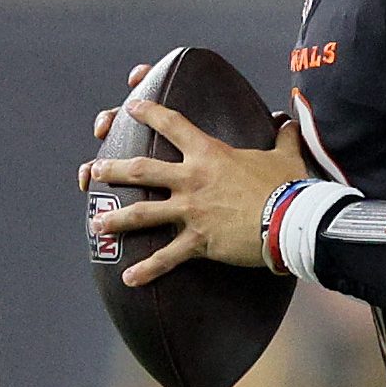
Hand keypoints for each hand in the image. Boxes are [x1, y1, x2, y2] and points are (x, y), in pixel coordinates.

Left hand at [78, 74, 307, 284]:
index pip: (172, 125)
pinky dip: (147, 269)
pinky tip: (128, 278)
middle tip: (94, 171)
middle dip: (114, 169)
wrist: (291, 220)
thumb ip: (284, 138)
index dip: (149, 113)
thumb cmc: (289, 187)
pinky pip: (167, 258)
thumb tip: (291, 122)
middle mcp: (192, 180)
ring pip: (143, 213)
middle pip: (142, 170)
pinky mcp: (198, 241)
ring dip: (117, 218)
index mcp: (209, 154)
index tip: (130, 108)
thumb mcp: (286, 156)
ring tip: (95, 223)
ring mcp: (192, 211)